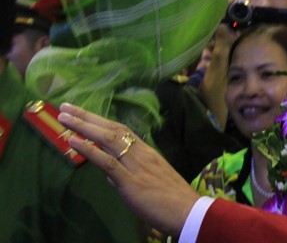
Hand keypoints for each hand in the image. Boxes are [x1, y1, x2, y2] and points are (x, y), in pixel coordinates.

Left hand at [58, 103, 200, 236]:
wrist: (189, 212)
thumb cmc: (173, 199)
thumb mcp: (152, 181)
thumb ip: (130, 174)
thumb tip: (110, 174)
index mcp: (147, 153)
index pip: (121, 130)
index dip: (100, 120)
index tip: (82, 112)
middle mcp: (141, 154)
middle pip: (112, 129)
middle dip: (87, 117)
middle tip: (66, 106)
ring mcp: (136, 166)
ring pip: (108, 140)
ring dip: (84, 127)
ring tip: (64, 117)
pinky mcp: (131, 182)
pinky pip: (108, 163)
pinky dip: (89, 150)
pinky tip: (74, 141)